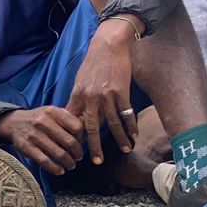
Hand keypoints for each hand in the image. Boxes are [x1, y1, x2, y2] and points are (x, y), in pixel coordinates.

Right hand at [0, 106, 84, 175]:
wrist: (13, 122)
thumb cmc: (39, 119)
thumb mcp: (52, 112)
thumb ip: (69, 119)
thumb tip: (87, 134)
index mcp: (52, 112)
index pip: (77, 127)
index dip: (83, 138)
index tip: (82, 144)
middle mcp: (43, 122)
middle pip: (70, 142)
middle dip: (78, 153)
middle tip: (78, 158)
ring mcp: (33, 135)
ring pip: (59, 154)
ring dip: (69, 163)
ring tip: (71, 165)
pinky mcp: (26, 147)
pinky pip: (45, 161)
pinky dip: (55, 169)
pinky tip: (60, 170)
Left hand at [66, 19, 138, 163]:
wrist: (108, 45)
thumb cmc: (93, 64)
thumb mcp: (79, 81)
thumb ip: (77, 99)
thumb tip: (72, 116)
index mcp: (77, 95)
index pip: (74, 121)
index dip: (75, 137)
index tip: (76, 150)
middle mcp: (90, 97)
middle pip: (92, 127)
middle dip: (94, 146)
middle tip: (96, 161)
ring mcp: (106, 95)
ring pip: (113, 122)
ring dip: (120, 138)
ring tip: (124, 149)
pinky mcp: (121, 91)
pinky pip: (126, 112)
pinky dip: (131, 124)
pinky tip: (134, 134)